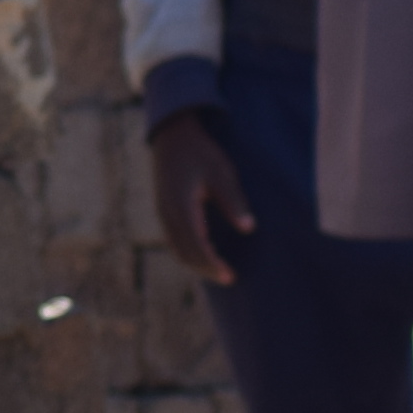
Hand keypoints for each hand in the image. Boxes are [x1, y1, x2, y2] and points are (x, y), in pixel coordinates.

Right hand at [149, 110, 255, 285]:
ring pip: (177, 248)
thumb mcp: (222, 173)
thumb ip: (233, 201)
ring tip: (219, 270)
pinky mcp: (164, 210)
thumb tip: (248, 228)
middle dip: (206, 269)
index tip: (231, 277)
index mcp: (181, 206)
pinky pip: (174, 239)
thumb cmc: (200, 152)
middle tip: (229, 278)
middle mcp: (168, 213)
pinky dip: (189, 251)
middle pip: (184, 253)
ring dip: (197, 263)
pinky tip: (206, 251)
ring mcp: (163, 212)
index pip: (196, 246)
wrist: (173, 134)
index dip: (213, 264)